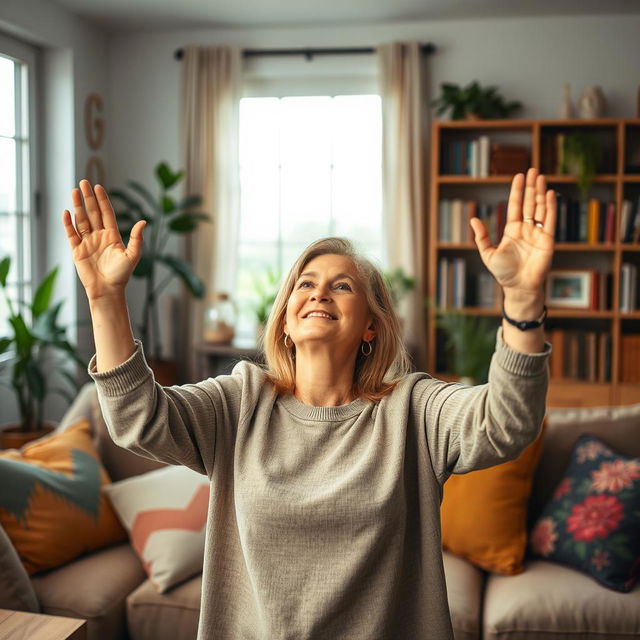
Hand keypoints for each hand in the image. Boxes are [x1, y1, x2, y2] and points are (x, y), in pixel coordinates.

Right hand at [62, 179, 145, 300]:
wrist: (108, 290)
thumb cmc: (121, 275)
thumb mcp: (132, 255)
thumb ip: (136, 239)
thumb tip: (144, 222)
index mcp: (112, 236)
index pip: (106, 213)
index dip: (102, 200)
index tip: (98, 187)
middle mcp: (99, 236)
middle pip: (92, 213)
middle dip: (88, 198)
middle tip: (83, 182)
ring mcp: (87, 242)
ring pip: (81, 220)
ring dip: (77, 206)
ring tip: (74, 191)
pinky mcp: (77, 250)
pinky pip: (71, 234)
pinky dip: (68, 223)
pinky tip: (66, 212)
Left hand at [469, 167, 555, 298]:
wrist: (518, 287)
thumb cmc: (503, 273)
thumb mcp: (488, 254)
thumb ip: (482, 237)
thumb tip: (473, 219)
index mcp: (512, 230)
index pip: (516, 206)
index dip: (517, 191)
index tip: (518, 176)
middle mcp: (526, 229)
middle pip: (530, 203)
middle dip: (530, 187)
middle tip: (532, 170)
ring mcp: (538, 233)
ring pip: (540, 208)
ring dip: (540, 192)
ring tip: (540, 177)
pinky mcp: (548, 240)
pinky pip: (550, 220)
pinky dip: (550, 207)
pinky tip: (549, 194)